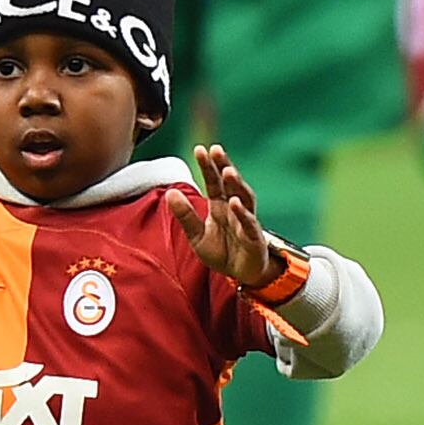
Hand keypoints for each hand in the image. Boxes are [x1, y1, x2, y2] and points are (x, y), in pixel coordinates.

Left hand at [174, 141, 271, 289]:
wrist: (242, 275)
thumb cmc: (222, 252)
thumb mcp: (197, 235)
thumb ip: (185, 215)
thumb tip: (169, 192)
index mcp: (219, 206)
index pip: (213, 182)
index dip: (208, 166)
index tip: (200, 149)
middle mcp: (234, 208)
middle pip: (230, 184)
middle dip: (224, 166)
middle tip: (216, 149)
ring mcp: (246, 221)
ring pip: (244, 198)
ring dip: (236, 184)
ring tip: (228, 171)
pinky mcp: (254, 237)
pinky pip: (249, 223)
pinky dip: (243, 213)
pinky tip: (235, 202)